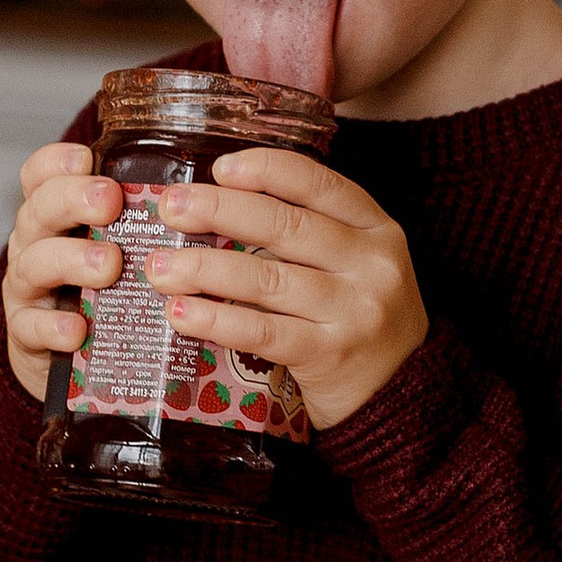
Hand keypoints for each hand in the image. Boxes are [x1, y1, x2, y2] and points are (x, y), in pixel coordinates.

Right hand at [3, 140, 122, 400]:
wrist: (70, 361)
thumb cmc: (105, 292)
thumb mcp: (120, 249)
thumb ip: (144, 222)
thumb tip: (204, 199)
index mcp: (56, 216)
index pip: (41, 176)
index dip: (56, 162)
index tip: (86, 158)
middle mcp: (35, 244)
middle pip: (39, 210)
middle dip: (73, 199)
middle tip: (110, 201)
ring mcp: (27, 289)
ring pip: (35, 264)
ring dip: (72, 260)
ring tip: (109, 265)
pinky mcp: (25, 335)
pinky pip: (31, 327)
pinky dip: (53, 327)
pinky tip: (78, 330)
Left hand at [143, 148, 428, 429]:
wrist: (401, 393)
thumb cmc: (360, 318)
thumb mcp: (354, 264)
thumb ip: (306, 236)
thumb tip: (216, 207)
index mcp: (376, 228)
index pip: (319, 184)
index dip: (266, 170)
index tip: (220, 168)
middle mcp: (371, 264)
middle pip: (284, 226)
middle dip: (219, 211)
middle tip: (171, 208)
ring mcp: (354, 311)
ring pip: (266, 278)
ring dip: (203, 269)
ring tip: (160, 267)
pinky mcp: (330, 355)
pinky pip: (262, 331)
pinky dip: (216, 319)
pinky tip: (181, 312)